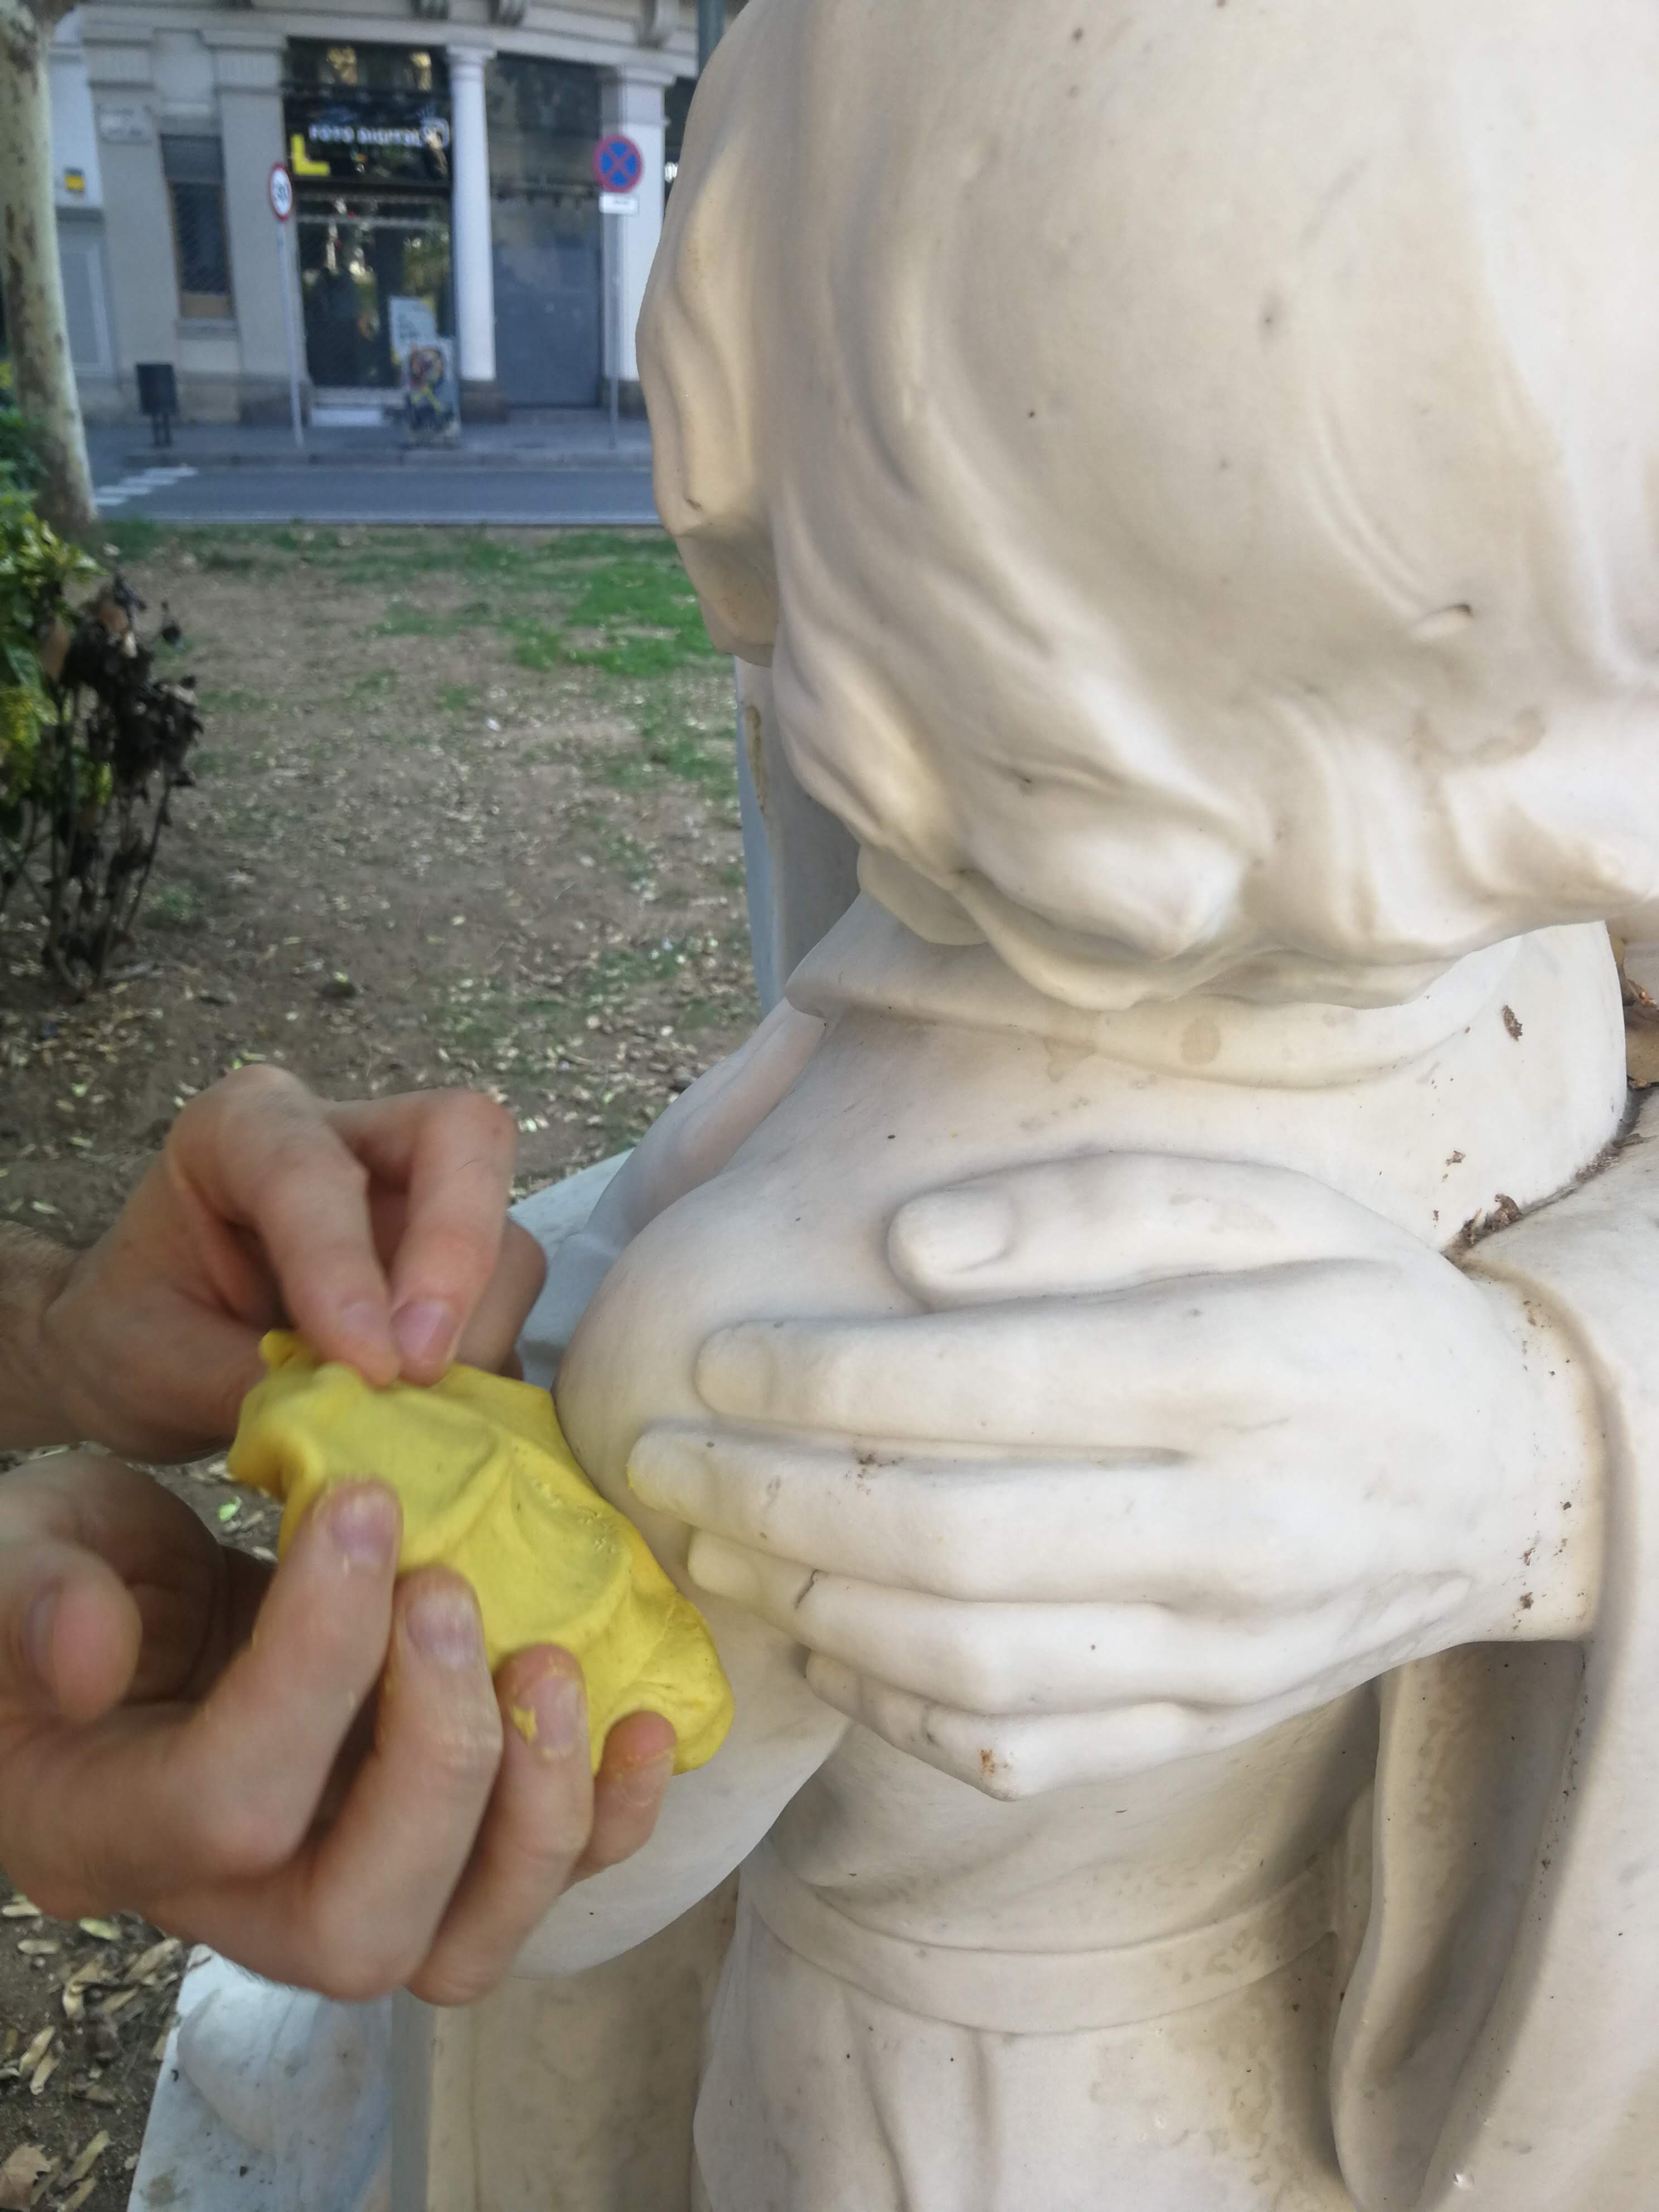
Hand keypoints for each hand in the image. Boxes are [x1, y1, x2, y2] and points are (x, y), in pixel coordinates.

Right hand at [0, 1452, 674, 2004]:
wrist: (134, 1603)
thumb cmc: (68, 1574)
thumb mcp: (23, 1547)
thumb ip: (40, 1589)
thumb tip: (92, 1646)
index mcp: (103, 1832)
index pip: (229, 1802)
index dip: (314, 1659)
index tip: (367, 1502)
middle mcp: (223, 1910)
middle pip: (357, 1927)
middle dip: (435, 1756)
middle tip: (449, 1590)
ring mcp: (332, 1898)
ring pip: (459, 1949)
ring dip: (533, 1805)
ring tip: (548, 1654)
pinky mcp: (426, 1862)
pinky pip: (530, 1896)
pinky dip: (606, 1820)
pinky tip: (641, 1719)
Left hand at [22, 1066, 546, 1459]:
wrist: (138, 1351)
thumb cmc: (135, 1335)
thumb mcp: (154, 1362)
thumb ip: (254, 1383)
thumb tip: (364, 1426)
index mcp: (242, 1127)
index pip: (313, 1167)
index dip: (343, 1263)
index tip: (366, 1366)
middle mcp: (350, 1136)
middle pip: (460, 1136)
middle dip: (457, 1250)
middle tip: (423, 1364)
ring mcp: (414, 1198)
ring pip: (503, 1228)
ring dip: (476, 1326)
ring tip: (417, 1415)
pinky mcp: (453, 1266)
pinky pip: (506, 1305)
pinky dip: (485, 1364)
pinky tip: (436, 1420)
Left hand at [629, 1154, 1600, 1797]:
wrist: (1502, 1475)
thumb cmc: (1356, 1304)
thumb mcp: (1262, 1203)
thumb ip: (1092, 1207)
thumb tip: (912, 1247)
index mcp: (1259, 1375)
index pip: (1003, 1384)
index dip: (833, 1375)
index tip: (716, 1357)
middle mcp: (1248, 1532)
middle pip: (961, 1542)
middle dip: (778, 1503)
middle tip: (660, 1460)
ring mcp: (1228, 1653)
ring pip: (975, 1665)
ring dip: (810, 1610)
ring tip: (706, 1548)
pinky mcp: (1210, 1724)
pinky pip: (1027, 1751)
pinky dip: (897, 1712)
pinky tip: (817, 1644)